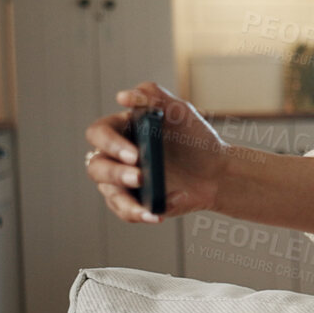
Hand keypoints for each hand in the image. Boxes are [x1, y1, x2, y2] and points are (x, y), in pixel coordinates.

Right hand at [84, 81, 229, 222]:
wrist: (217, 170)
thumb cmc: (195, 137)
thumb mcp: (179, 111)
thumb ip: (154, 97)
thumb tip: (124, 96)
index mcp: (121, 130)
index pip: (99, 133)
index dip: (111, 144)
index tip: (135, 153)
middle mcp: (115, 157)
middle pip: (96, 166)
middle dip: (116, 173)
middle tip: (140, 177)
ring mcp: (123, 182)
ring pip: (109, 193)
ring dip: (125, 200)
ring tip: (148, 207)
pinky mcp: (135, 202)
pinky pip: (128, 212)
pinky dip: (142, 214)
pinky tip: (158, 215)